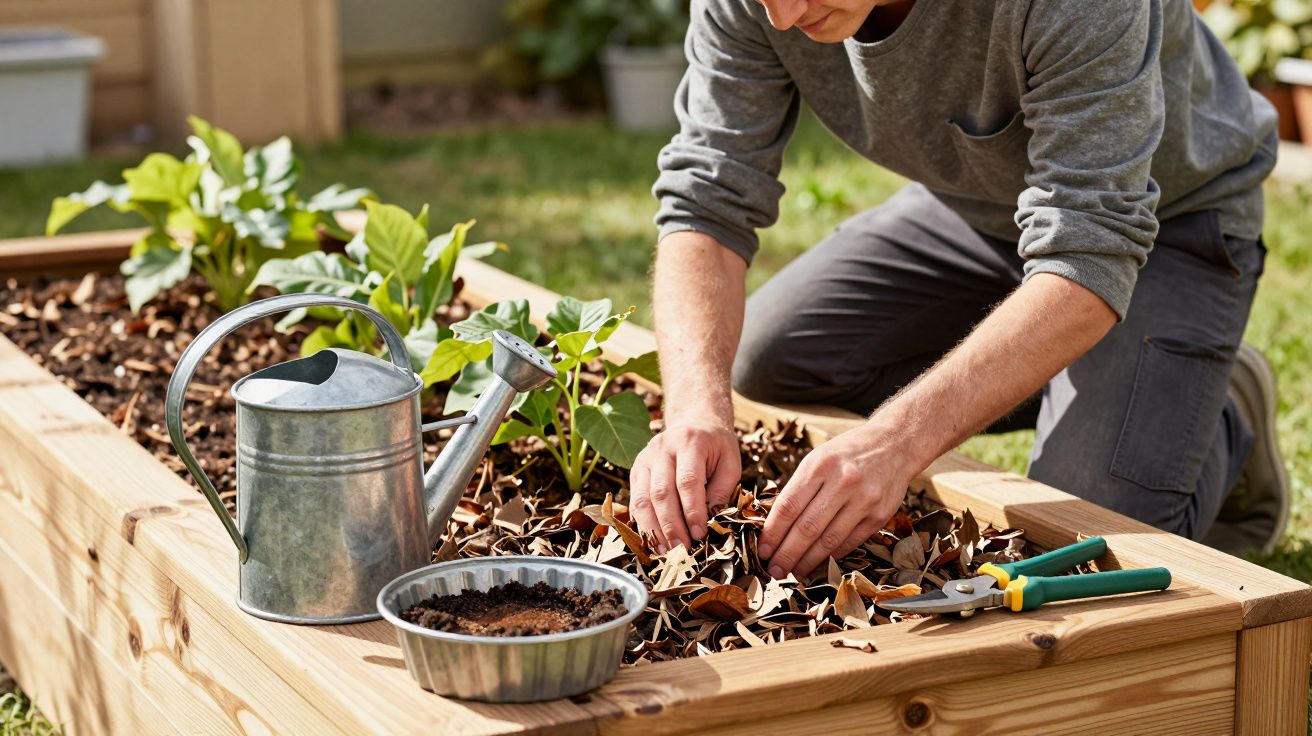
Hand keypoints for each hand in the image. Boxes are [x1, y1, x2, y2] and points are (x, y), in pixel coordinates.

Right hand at [629, 418, 740, 552]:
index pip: (687, 481)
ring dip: (653, 528)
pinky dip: (643, 523)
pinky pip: (635, 500)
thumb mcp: (730, 464)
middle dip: (670, 526)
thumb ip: (722, 492)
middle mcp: (662, 448)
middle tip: (681, 550)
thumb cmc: (717, 446)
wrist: (695, 421)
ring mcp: (645, 458)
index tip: (700, 535)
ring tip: (665, 551)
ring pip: (642, 498)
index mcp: (690, 442)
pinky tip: (654, 540)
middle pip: (661, 492)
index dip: (692, 511)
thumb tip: (711, 524)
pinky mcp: (636, 469)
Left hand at [757, 421, 916, 578]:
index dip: (773, 532)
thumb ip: (799, 488)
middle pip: (807, 528)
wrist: (894, 445)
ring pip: (828, 540)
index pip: (788, 506)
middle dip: (786, 554)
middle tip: (773, 570)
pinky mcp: (879, 516)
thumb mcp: (818, 459)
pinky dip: (831, 556)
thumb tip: (776, 526)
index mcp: (820, 465)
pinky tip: (818, 564)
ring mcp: (863, 500)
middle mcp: (842, 483)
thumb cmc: (848, 452)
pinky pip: (849, 542)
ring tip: (793, 572)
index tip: (762, 550)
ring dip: (807, 561)